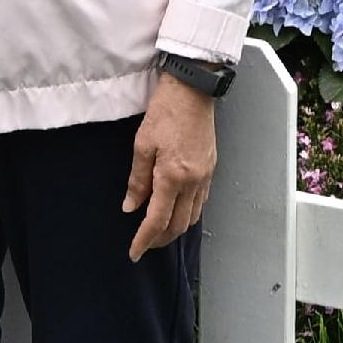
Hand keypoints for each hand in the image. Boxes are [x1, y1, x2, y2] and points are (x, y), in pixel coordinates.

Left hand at [124, 75, 216, 257]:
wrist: (193, 89)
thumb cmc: (165, 112)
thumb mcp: (142, 145)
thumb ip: (137, 180)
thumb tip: (131, 207)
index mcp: (173, 177)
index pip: (157, 220)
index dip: (144, 240)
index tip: (134, 253)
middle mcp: (193, 181)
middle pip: (178, 225)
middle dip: (160, 239)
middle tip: (144, 244)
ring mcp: (205, 176)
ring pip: (192, 216)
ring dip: (175, 229)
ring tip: (158, 230)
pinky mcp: (211, 168)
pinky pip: (201, 202)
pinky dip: (187, 213)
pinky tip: (176, 209)